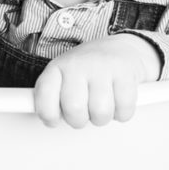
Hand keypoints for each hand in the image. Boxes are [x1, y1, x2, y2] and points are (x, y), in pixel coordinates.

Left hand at [33, 34, 160, 128]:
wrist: (119, 49)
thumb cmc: (88, 70)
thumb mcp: (64, 78)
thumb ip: (52, 98)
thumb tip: (46, 120)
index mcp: (58, 67)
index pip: (44, 97)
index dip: (48, 115)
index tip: (54, 118)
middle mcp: (78, 64)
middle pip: (74, 110)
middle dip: (80, 119)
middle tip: (84, 111)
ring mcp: (102, 66)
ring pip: (100, 113)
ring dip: (102, 116)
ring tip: (101, 104)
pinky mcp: (124, 72)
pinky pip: (123, 110)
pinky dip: (122, 112)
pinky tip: (117, 99)